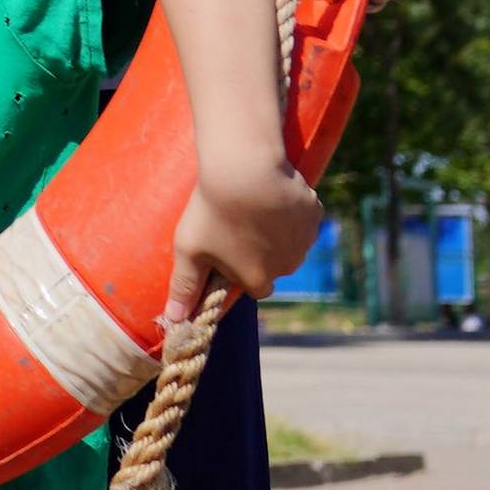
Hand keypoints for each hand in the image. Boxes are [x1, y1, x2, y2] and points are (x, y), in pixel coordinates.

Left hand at [167, 161, 324, 325]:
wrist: (245, 170)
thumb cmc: (212, 213)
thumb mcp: (189, 251)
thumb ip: (184, 287)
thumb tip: (174, 319)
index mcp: (259, 280)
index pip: (251, 286)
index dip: (236, 269)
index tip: (223, 249)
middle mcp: (288, 266)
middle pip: (272, 265)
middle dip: (257, 250)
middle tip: (234, 223)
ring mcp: (305, 240)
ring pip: (289, 241)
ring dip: (274, 230)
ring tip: (251, 207)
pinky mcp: (314, 213)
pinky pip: (301, 216)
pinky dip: (288, 209)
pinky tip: (270, 195)